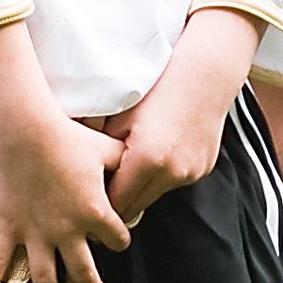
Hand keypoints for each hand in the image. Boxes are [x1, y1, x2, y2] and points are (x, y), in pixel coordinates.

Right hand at [0, 107, 129, 282]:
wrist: (25, 130)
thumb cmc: (67, 137)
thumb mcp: (107, 149)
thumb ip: (126, 163)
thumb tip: (140, 165)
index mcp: (95, 213)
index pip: (118, 240)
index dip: (120, 240)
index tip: (116, 238)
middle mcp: (67, 231)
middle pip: (84, 273)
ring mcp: (35, 233)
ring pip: (45, 279)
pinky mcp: (9, 228)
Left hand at [108, 10, 256, 221]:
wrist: (205, 75)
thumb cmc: (157, 89)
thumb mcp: (119, 116)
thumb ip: (99, 150)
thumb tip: (78, 174)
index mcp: (147, 161)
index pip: (116, 204)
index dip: (99, 205)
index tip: (87, 201)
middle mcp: (172, 173)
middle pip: (135, 208)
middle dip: (118, 202)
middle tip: (100, 191)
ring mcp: (190, 174)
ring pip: (154, 195)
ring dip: (140, 188)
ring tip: (129, 166)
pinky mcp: (203, 170)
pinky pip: (173, 182)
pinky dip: (161, 175)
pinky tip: (157, 151)